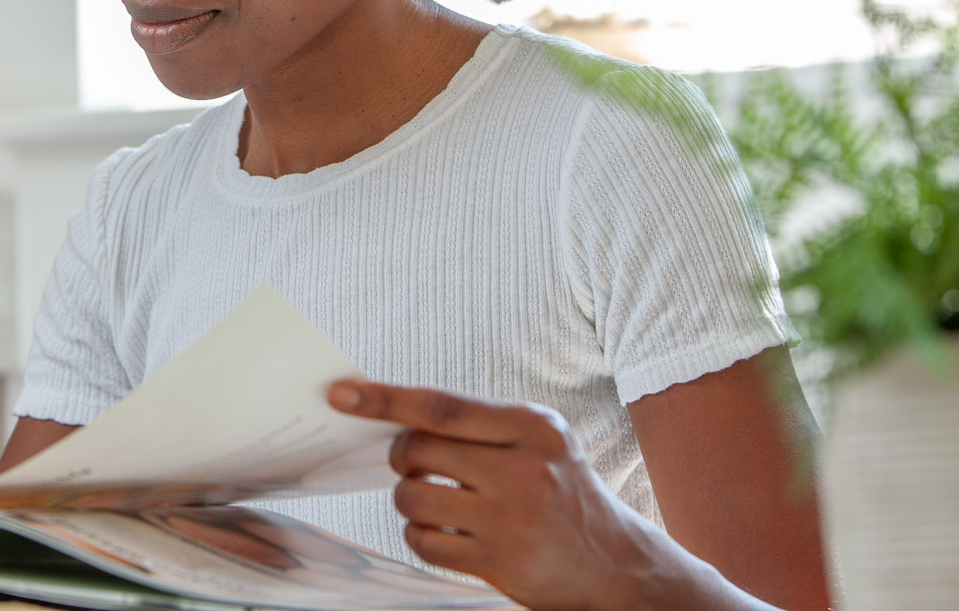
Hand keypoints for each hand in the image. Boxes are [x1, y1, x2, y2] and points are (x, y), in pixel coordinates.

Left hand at [328, 380, 763, 610]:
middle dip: (402, 456)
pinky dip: (420, 535)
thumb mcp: (540, 440)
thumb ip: (479, 424)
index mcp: (532, 427)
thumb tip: (394, 415)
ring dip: (410, 499)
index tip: (343, 394)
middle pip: (418, 451)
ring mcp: (512, 519)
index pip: (441, 406)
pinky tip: (444, 532)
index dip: (385, 399)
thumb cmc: (562, 489)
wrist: (615, 562)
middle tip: (414, 463)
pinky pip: (424, 541)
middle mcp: (524, 469)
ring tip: (437, 502)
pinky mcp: (501, 563)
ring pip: (412, 497)